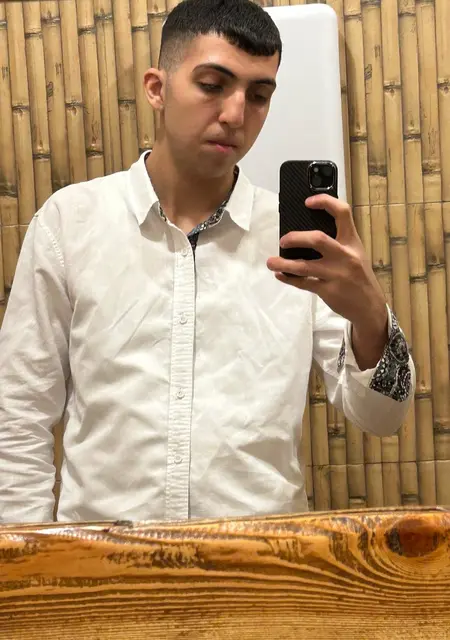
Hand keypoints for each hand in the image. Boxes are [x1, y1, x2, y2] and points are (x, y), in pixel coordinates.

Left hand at [267, 194, 388, 366]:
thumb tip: (305, 235)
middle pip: (317, 239)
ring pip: (304, 266)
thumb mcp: (355, 255)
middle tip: (283, 240)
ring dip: (284, 264)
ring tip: (270, 262)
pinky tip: (280, 275)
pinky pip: (303, 283)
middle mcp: (345, 256)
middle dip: (295, 237)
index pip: (342, 213)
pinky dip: (289, 279)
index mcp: (352, 242)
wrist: (370, 307)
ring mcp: (336, 274)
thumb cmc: (358, 277)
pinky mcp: (329, 291)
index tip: (308, 201)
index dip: (325, 202)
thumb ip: (337, 244)